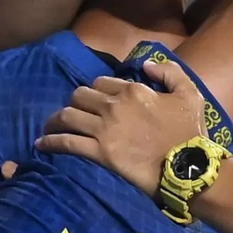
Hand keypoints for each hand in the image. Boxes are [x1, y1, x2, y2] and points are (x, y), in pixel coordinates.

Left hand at [38, 58, 208, 196]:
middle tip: (72, 113)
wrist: (188, 168)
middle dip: (74, 102)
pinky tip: (41, 144)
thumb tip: (145, 64)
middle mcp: (113, 105)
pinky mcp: (99, 153)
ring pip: (68, 116)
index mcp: (132, 90)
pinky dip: (50, 141)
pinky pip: (66, 142)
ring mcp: (104, 129)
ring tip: (51, 126)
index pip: (101, 82)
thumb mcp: (190, 94)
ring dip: (56, 120)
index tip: (95, 101)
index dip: (96, 90)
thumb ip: (169, 72)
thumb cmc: (191, 133)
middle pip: (79, 95)